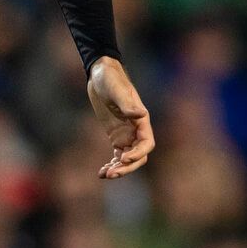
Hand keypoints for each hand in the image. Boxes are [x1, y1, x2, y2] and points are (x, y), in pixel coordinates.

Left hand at [86, 56, 153, 178]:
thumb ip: (127, 104)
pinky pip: (117, 156)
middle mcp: (136, 129)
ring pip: (128, 159)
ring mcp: (126, 134)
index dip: (138, 153)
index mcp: (141, 119)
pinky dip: (111, 165)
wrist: (99, 73)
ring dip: (119, 169)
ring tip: (105, 175)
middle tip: (111, 173)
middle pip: (138, 156)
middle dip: (127, 167)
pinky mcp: (116, 136)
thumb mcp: (116, 89)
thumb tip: (141, 114)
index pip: (147, 143)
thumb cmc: (109, 78)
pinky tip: (101, 173)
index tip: (123, 158)